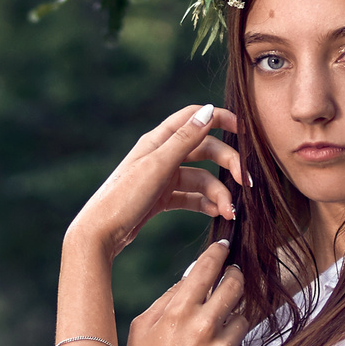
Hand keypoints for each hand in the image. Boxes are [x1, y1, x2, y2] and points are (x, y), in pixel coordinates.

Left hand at [65, 103, 244, 263]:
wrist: (99, 234)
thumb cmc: (123, 197)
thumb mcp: (157, 167)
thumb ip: (184, 140)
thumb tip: (209, 111)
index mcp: (158, 140)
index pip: (194, 117)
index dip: (220, 118)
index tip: (244, 131)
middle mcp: (162, 155)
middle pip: (205, 150)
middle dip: (228, 165)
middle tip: (246, 184)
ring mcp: (162, 178)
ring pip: (201, 178)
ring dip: (219, 193)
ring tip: (230, 213)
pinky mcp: (162, 198)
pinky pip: (191, 197)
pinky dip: (206, 204)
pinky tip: (217, 215)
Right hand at [126, 240, 249, 345]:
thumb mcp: (142, 327)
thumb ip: (169, 299)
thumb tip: (193, 276)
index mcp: (178, 311)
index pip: (208, 268)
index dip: (218, 253)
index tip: (223, 247)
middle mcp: (203, 327)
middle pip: (236, 285)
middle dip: (234, 278)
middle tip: (230, 279)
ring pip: (243, 317)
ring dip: (232, 318)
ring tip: (214, 331)